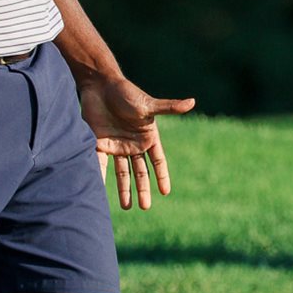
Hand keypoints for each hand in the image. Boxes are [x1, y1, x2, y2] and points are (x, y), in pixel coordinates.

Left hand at [77, 74, 194, 210]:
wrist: (100, 85)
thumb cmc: (126, 93)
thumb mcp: (147, 104)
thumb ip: (168, 107)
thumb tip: (192, 102)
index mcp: (148, 136)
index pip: (158, 161)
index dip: (162, 176)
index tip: (165, 192)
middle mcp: (134, 144)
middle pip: (141, 171)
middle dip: (143, 189)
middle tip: (144, 207)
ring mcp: (117, 145)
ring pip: (123, 172)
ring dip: (124, 189)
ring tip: (127, 207)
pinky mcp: (100, 143)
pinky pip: (101, 164)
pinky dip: (101, 176)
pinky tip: (100, 190)